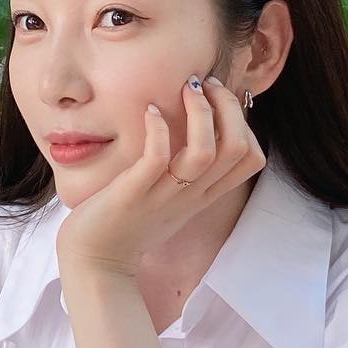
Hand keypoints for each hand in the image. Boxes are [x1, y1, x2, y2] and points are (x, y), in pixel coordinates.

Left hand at [54, 75, 265, 278]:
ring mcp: (164, 195)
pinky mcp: (133, 195)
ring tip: (186, 89)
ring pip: (205, 152)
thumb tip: (193, 131)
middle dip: (228, 106)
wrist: (94, 262)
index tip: (217, 100)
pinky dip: (159, 129)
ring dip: (200, 112)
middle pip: (237, 148)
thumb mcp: (169, 199)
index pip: (252, 159)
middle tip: (204, 85)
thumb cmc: (127, 225)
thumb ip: (186, 172)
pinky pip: (157, 158)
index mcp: (203, 195)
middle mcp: (191, 195)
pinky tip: (149, 112)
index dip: (244, 122)